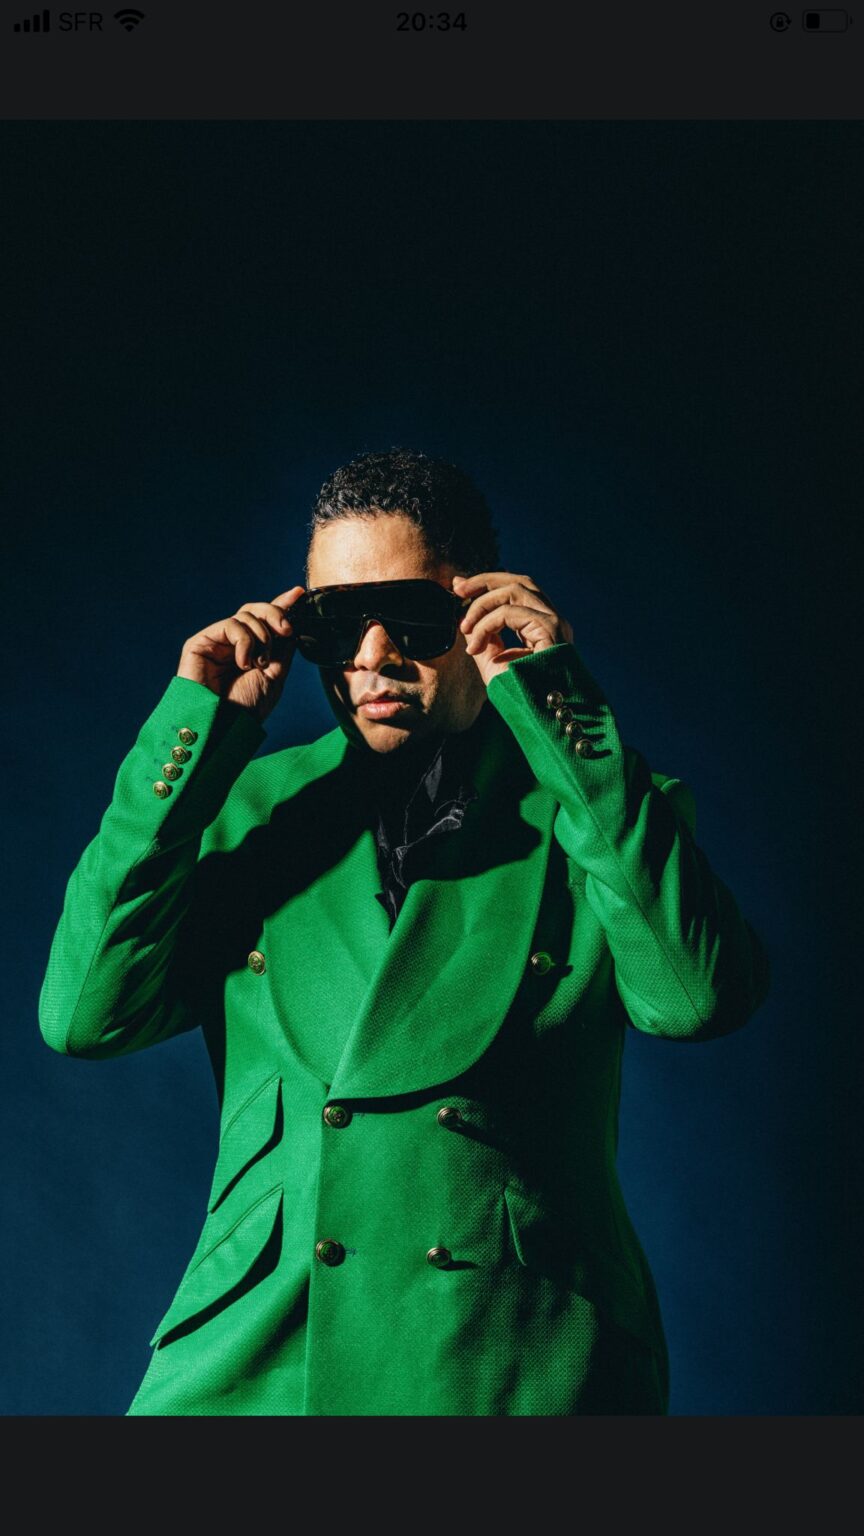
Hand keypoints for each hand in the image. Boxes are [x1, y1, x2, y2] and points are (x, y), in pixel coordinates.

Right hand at [176, 587, 304, 720]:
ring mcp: (217, 642)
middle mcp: (234, 644)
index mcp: (252, 651)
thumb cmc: (248, 707)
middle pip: (256, 611)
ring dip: (261, 637)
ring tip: (259, 663)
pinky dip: (244, 641)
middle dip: (276, 614)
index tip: (298, 594)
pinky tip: (243, 662)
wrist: (224, 726)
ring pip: (246, 615)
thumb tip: (293, 622)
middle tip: (286, 630)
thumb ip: (282, 647)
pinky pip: (231, 625)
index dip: (282, 605)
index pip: (266, 621)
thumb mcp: (276, 675)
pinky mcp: (201, 642)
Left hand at [452, 571, 573, 686]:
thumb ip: (482, 636)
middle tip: (458, 589)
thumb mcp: (492, 660)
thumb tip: (464, 616)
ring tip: (464, 627)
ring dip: (482, 604)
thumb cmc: (519, 694)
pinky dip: (487, 625)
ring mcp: (554, 622)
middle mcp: (551, 619)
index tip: (459, 587)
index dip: (487, 584)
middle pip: (518, 581)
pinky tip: (476, 646)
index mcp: (540, 625)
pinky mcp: (550, 629)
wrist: (539, 716)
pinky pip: (510, 613)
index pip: (516, 591)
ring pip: (514, 590)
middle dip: (484, 581)